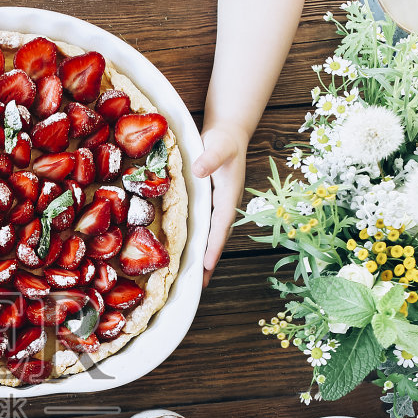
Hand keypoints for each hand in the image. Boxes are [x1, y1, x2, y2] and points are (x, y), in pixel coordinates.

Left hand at [191, 122, 248, 286]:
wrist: (229, 132)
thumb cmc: (224, 139)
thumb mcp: (218, 146)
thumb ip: (210, 158)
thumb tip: (201, 171)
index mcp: (229, 195)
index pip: (222, 225)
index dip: (214, 246)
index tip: (207, 265)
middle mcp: (225, 204)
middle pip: (217, 238)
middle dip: (209, 261)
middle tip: (199, 285)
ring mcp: (219, 205)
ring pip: (211, 235)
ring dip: (204, 255)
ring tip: (194, 278)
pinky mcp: (211, 203)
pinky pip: (204, 226)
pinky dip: (199, 241)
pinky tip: (188, 251)